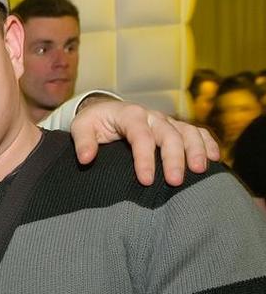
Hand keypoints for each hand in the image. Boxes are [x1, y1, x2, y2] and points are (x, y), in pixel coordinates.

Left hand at [69, 97, 219, 185]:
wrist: (105, 111)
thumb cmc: (93, 122)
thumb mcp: (81, 128)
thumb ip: (82, 142)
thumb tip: (86, 158)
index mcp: (129, 115)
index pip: (140, 136)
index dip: (144, 159)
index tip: (146, 181)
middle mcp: (151, 116)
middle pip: (168, 135)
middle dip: (174, 158)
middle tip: (175, 182)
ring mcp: (166, 121)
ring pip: (187, 131)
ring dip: (196, 150)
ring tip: (200, 171)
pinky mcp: (174, 127)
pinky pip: (196, 132)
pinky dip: (207, 143)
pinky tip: (213, 159)